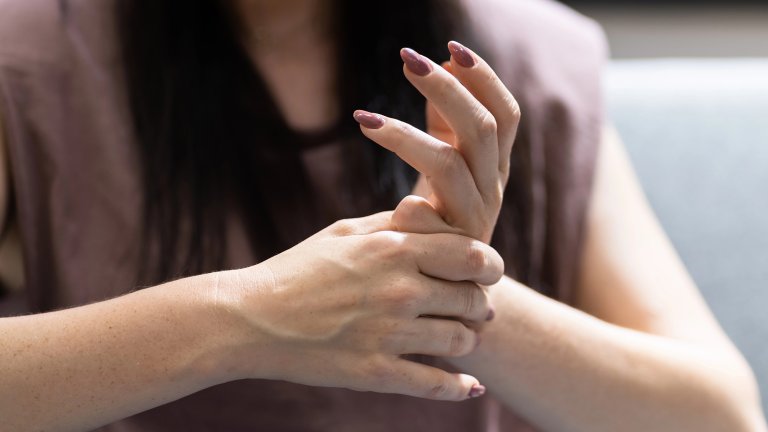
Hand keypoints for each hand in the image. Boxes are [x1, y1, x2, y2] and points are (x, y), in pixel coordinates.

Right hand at [216, 212, 502, 400]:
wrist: (250, 318)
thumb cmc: (297, 269)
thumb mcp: (344, 232)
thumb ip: (393, 224)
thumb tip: (434, 217)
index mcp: (394, 249)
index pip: (472, 255)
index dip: (491, 264)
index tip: (490, 271)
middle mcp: (400, 290)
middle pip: (474, 299)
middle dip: (481, 304)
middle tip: (478, 308)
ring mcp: (389, 335)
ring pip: (460, 341)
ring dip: (467, 341)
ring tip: (461, 338)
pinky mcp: (375, 373)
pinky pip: (436, 385)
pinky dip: (459, 388)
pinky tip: (469, 386)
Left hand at [354, 41, 519, 243]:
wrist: (449, 286)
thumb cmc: (442, 213)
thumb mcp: (449, 162)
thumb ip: (447, 118)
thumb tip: (444, 60)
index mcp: (495, 165)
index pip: (505, 114)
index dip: (484, 79)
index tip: (450, 47)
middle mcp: (492, 189)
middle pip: (482, 128)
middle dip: (446, 90)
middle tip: (408, 61)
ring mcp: (472, 220)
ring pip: (449, 165)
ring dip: (404, 136)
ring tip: (364, 119)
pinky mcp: (448, 252)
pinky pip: (428, 221)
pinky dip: (412, 209)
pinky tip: (394, 207)